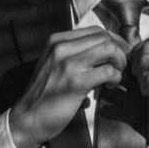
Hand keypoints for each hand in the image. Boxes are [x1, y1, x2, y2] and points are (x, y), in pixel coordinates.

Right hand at [10, 26, 128, 146]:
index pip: (95, 30)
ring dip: (120, 62)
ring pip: (109, 49)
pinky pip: (108, 71)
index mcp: (57, 40)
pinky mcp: (75, 83)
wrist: (27, 118)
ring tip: (117, 74)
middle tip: (121, 65)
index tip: (120, 52)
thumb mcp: (54, 63)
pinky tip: (111, 86)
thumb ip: (74, 52)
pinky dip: (116, 77)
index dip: (113, 40)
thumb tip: (106, 48)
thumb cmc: (44, 92)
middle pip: (104, 37)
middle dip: (120, 50)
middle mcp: (61, 48)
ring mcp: (68, 64)